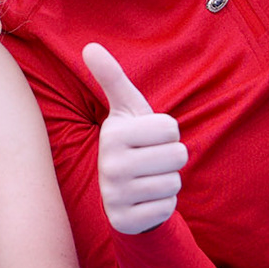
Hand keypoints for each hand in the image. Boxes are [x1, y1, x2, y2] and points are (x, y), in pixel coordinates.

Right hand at [83, 43, 186, 234]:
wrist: (120, 192)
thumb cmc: (131, 142)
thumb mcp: (125, 109)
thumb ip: (112, 77)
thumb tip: (90, 45)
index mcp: (113, 135)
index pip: (171, 128)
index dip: (167, 133)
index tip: (148, 138)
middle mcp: (110, 166)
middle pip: (178, 155)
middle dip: (171, 157)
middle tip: (151, 159)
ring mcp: (116, 196)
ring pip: (174, 183)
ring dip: (167, 181)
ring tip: (148, 178)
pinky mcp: (125, 222)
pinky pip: (168, 208)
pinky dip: (163, 204)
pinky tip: (145, 199)